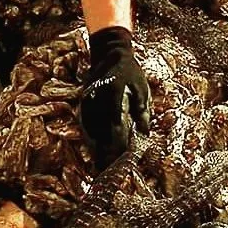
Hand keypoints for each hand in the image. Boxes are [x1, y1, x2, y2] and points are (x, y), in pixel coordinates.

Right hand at [79, 26, 150, 168]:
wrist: (109, 52)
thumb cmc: (130, 72)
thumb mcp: (142, 90)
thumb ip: (142, 113)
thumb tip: (144, 136)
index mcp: (115, 99)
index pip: (117, 130)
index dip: (120, 149)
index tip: (123, 164)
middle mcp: (99, 102)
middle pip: (101, 134)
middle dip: (105, 155)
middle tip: (108, 175)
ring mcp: (88, 102)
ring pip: (90, 131)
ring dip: (94, 149)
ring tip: (99, 168)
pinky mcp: (84, 101)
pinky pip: (84, 123)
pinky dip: (89, 138)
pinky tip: (93, 149)